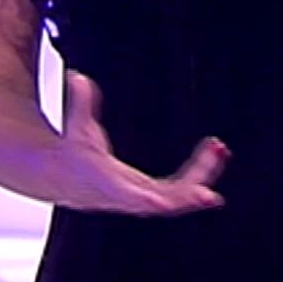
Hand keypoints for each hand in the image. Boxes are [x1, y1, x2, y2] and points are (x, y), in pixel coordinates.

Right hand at [53, 71, 228, 215]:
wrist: (63, 176)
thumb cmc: (73, 152)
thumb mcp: (75, 127)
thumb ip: (79, 103)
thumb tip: (78, 78)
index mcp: (106, 183)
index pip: (127, 196)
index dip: (144, 201)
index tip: (161, 203)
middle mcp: (126, 196)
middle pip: (163, 200)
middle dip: (188, 193)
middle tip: (212, 185)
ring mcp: (141, 197)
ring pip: (178, 194)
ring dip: (202, 174)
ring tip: (219, 150)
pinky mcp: (151, 192)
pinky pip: (180, 188)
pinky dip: (198, 174)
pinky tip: (214, 156)